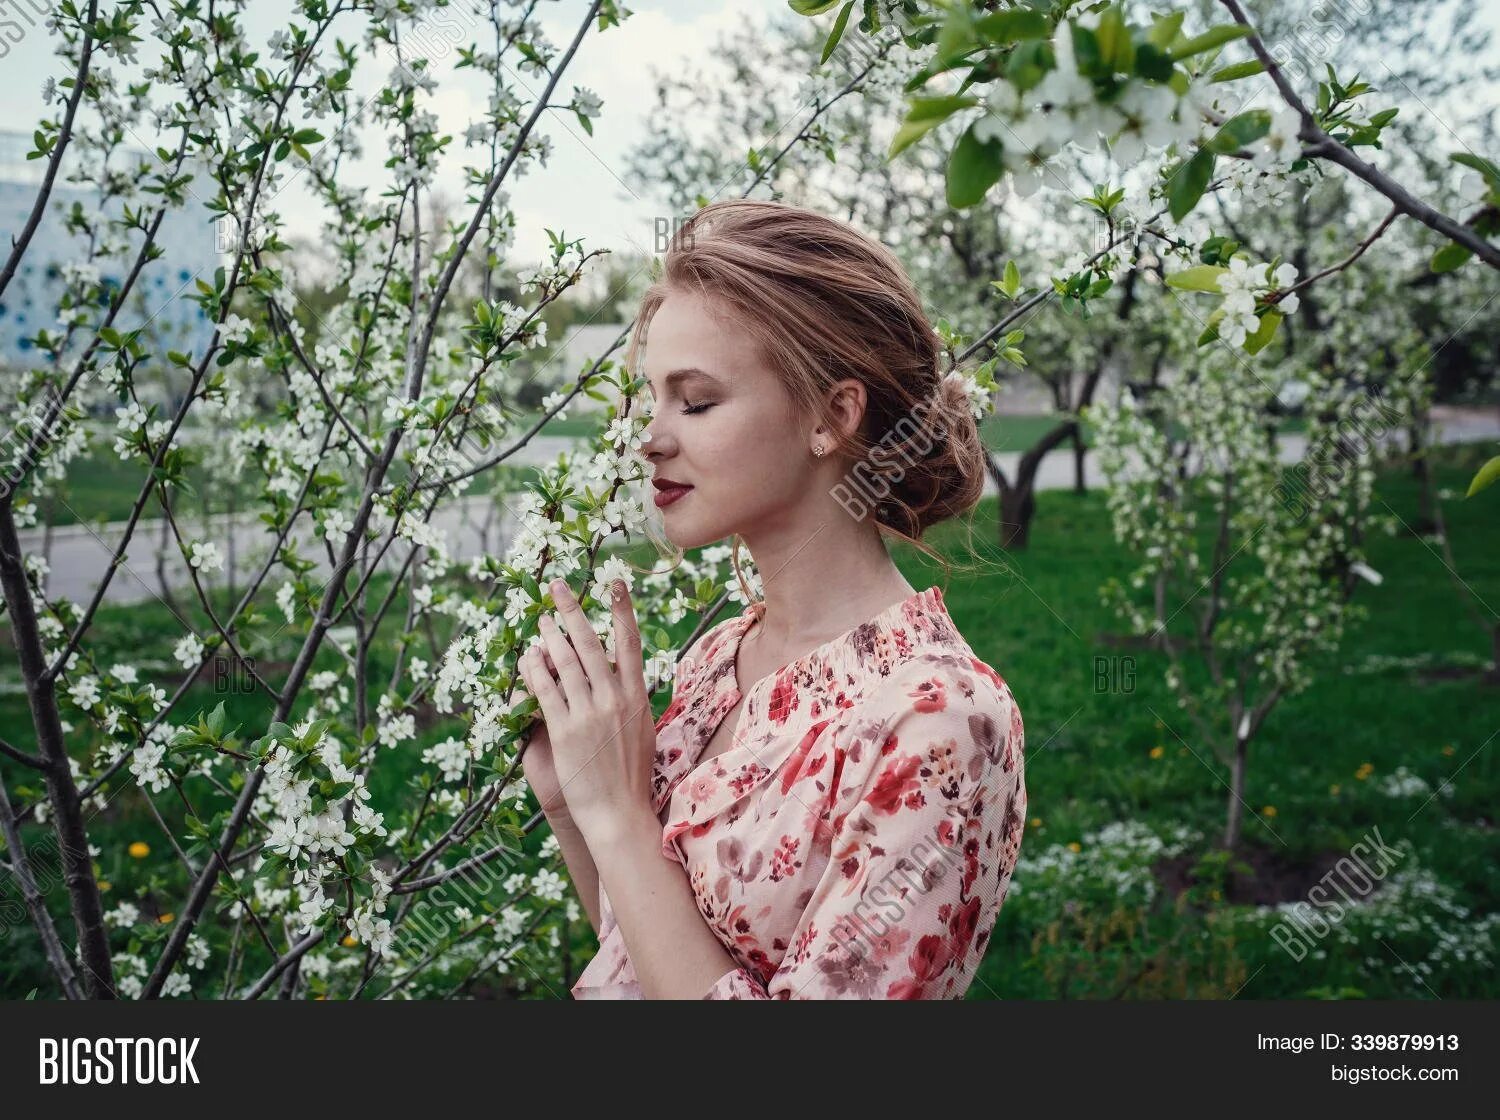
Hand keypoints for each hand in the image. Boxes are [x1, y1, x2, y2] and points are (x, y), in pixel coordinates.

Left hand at [515, 577, 657, 837]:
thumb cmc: (632, 775)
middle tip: (558, 587)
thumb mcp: (642, 730)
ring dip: (551, 636)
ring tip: (542, 619)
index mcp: (637, 697)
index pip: (631, 643)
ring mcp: (588, 714)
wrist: (619, 811)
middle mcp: (614, 700)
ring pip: (566, 662)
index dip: (622, 610)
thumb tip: (623, 675)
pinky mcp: (565, 730)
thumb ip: (630, 699)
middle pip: (591, 644)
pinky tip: (527, 657)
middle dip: (573, 611)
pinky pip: (546, 690)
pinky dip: (535, 670)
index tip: (614, 583)